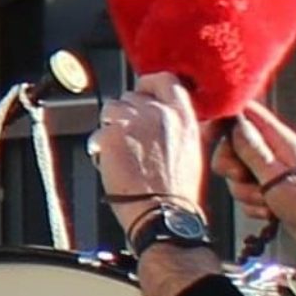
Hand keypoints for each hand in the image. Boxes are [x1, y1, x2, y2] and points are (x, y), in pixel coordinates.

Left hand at [89, 73, 207, 233]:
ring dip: (111, 126)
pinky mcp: (112, 136)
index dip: (149, 85)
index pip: (164, 80)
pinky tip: (108, 162)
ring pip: (112, 109)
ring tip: (119, 150)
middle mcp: (159, 113)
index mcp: (183, 116)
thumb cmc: (179, 195)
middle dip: (128, 114)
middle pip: (133, 96)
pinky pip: (98, 132)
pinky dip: (99, 146)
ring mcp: (133, 122)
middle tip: (129, 137)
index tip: (143, 93)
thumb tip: (182, 120)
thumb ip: (187, 129)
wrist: (163, 216)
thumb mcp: (197, 154)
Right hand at [216, 102, 295, 295]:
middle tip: (242, 178)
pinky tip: (270, 213)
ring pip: (239, 176)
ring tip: (266, 202)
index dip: (224, 121)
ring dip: (246, 193)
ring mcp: (273, 173)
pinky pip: (249, 195)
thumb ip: (253, 151)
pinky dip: (254, 206)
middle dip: (231, 167)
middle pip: (235, 147)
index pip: (246, 114)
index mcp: (279, 139)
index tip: (211, 136)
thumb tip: (235, 125)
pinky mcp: (271, 192)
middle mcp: (275, 152)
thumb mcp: (276, 176)